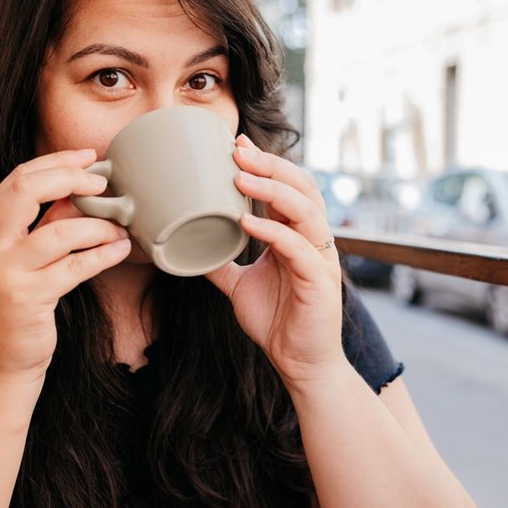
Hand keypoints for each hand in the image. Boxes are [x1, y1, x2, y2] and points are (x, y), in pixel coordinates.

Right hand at [0, 149, 130, 379]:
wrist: (0, 360)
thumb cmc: (19, 305)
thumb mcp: (25, 258)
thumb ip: (45, 225)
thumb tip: (80, 191)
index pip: (16, 178)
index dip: (55, 161)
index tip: (88, 155)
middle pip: (25, 190)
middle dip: (69, 178)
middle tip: (102, 182)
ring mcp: (4, 271)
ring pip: (59, 232)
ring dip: (98, 226)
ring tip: (120, 228)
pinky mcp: (27, 298)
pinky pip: (75, 267)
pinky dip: (104, 255)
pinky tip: (121, 249)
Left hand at [205, 135, 345, 388]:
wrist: (301, 364)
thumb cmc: (279, 322)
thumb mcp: (240, 286)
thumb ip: (221, 264)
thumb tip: (187, 248)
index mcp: (297, 235)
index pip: (287, 187)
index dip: (265, 163)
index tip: (235, 143)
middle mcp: (313, 239)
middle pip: (301, 186)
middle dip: (269, 164)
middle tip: (236, 149)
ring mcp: (320, 257)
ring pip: (305, 208)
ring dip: (272, 188)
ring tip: (240, 176)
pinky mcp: (320, 280)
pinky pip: (299, 247)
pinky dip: (274, 231)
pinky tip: (248, 221)